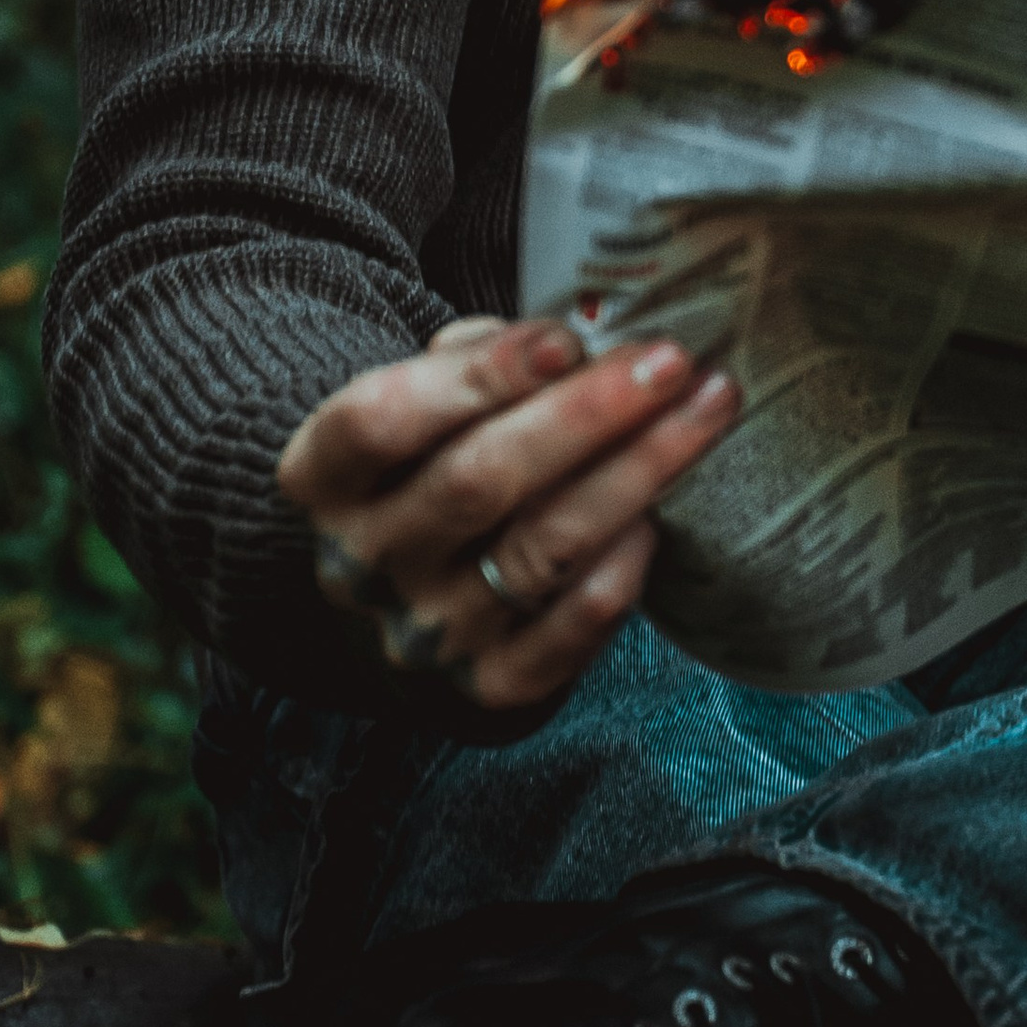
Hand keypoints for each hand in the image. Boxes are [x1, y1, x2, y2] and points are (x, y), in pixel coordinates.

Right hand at [277, 316, 740, 709]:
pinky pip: (575, 625)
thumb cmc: (425, 474)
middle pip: (480, 480)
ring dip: (639, 470)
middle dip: (588, 413)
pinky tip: (662, 513)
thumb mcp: (415, 408)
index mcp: (319, 480)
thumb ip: (473, 364)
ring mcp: (426, 636)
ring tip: (708, 409)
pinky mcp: (493, 690)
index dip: (478, 376)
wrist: (396, 611)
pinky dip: (625, 563)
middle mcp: (363, 565)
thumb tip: (575, 340)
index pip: (383, 421)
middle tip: (672, 361)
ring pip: (544, 547)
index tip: (567, 336)